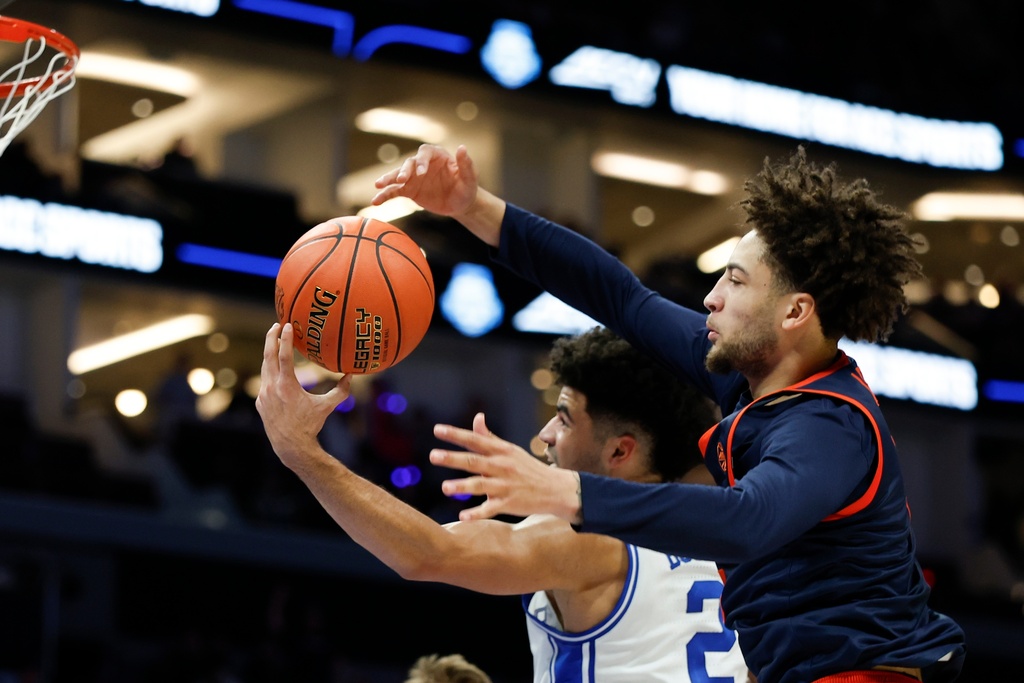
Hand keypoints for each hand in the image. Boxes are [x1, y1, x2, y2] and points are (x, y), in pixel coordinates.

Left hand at [255, 322, 350, 465]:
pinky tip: (276, 367)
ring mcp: (263, 394)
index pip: (284, 356)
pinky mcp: (260, 402)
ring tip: (275, 342)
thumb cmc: (310, 425)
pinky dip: (270, 370)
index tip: (287, 325)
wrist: (290, 446)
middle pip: (268, 356)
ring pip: (265, 367)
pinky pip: (265, 380)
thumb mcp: (327, 407)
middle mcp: (271, 387)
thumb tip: (351, 376)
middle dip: (271, 338)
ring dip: (269, 353)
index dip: (285, 339)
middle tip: (276, 325)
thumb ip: (341, 391)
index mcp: (287, 386)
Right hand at [372, 144, 478, 218]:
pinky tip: (375, 201)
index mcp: (437, 156)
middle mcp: (422, 164)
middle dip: (403, 171)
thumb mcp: (470, 178)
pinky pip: (394, 192)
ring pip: (397, 176)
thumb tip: (462, 148)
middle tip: (401, 180)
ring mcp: (413, 178)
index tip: (422, 173)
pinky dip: (384, 196)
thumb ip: (466, 164)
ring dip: (388, 180)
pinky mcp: (408, 191)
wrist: (460, 204)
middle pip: (409, 164)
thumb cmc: (467, 188)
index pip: (425, 153)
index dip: (422, 160)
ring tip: (378, 185)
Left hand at [431, 413, 581, 522]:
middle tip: (433, 456)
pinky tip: (463, 517)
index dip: (456, 434)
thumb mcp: (510, 450)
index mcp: (501, 451)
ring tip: (445, 488)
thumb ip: (489, 437)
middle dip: (453, 458)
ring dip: (462, 486)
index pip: (475, 440)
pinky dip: (477, 513)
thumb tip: (477, 417)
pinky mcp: (509, 504)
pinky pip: (491, 509)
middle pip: (474, 461)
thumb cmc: (527, 468)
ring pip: (481, 485)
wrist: (555, 489)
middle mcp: (502, 466)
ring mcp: (505, 485)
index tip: (437, 430)